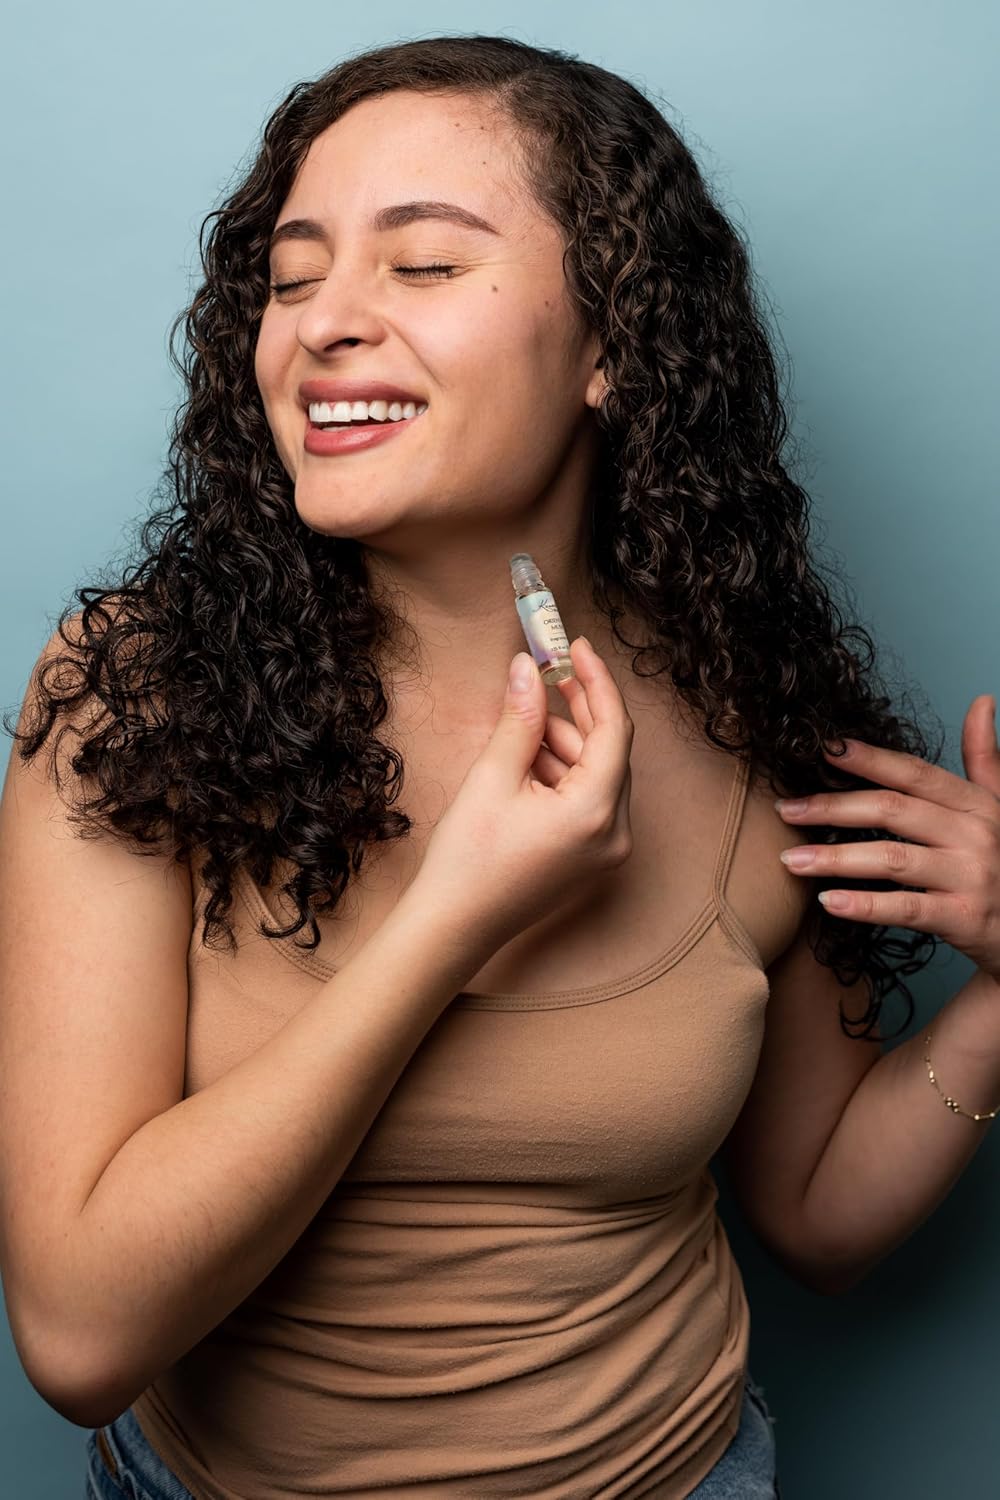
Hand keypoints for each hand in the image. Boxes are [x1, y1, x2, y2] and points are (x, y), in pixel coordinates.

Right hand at [415, 636, 634, 951]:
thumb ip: (519, 718)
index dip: (596, 681)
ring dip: (565, 742)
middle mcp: (615, 832)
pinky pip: (589, 798)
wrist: (455, 927)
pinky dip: (563, 773)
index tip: (575, 647)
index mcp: (596, 812)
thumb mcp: (493, 777)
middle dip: (577, 711)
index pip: (614, 728)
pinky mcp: (591, 856)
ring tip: (521, 728)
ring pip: (598, 773)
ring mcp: (607, 848)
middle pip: (610, 750)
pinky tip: (527, 761)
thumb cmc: (468, 860)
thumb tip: (528, 667)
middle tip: (547, 673)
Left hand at [776, 695, 999, 983]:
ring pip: (890, 859)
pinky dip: (865, 905)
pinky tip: (828, 901)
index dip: (866, 758)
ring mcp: (969, 876)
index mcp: (976, 803)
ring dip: (835, 858)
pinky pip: (905, 908)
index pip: (913, 773)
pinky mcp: (963, 918)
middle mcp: (974, 834)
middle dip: (832, 807)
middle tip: (786, 810)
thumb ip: (985, 758)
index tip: (821, 748)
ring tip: (791, 860)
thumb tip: (981, 701)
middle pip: (891, 811)